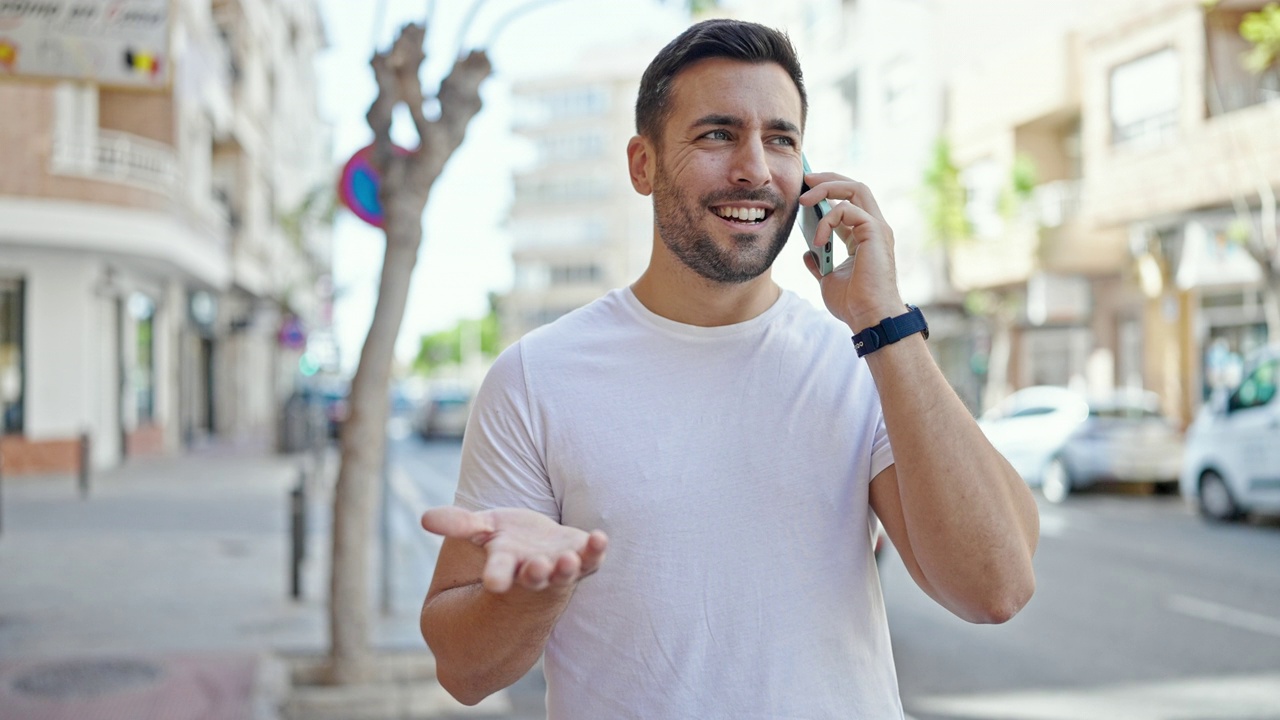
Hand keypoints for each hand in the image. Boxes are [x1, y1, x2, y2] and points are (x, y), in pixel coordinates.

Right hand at [421, 506, 607, 593]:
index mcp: (505, 565)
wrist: (539, 554)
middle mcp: (532, 570)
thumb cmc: (506, 542)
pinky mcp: (582, 559)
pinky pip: (591, 558)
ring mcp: (559, 567)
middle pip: (533, 576)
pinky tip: (600, 538)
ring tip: (568, 561)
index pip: (499, 572)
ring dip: (567, 568)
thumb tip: (425, 518)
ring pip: (564, 572)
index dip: (497, 576)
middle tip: (536, 569)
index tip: (494, 582)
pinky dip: (595, 550)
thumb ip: (458, 524)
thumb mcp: (480, 529)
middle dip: (535, 574)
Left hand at [800, 173, 904, 332]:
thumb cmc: (853, 303)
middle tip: (805, 179)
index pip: (848, 202)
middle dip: (828, 179)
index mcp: (863, 236)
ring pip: (855, 188)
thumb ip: (819, 262)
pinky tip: (817, 240)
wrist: (867, 317)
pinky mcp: (876, 231)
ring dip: (826, 189)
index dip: (828, 191)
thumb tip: (807, 253)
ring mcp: (877, 228)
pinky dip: (828, 220)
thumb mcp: (827, 279)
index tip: (805, 188)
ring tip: (803, 201)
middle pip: (854, 187)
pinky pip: (848, 210)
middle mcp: (874, 227)